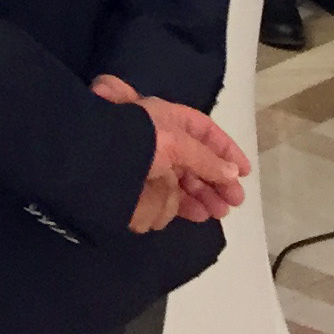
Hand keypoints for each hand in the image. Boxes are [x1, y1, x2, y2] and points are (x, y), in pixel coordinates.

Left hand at [92, 75, 249, 229]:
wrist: (88, 161)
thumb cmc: (136, 141)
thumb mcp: (176, 142)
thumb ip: (206, 159)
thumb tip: (233, 172)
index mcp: (166, 119)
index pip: (204, 131)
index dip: (226, 149)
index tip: (246, 172)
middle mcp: (158, 141)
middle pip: (195, 163)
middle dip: (215, 182)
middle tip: (233, 203)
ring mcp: (146, 167)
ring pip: (181, 186)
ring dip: (200, 198)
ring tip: (215, 213)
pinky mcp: (135, 192)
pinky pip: (161, 202)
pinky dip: (176, 207)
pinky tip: (193, 214)